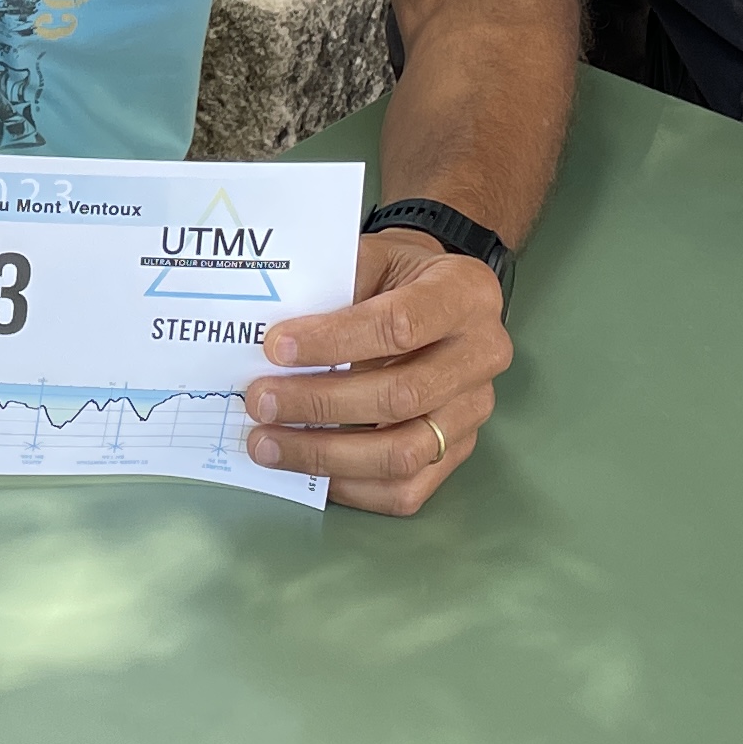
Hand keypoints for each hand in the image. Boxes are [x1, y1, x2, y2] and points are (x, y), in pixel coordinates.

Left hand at [242, 229, 511, 513]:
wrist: (441, 297)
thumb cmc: (399, 276)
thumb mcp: (374, 254)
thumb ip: (334, 285)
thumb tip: (271, 339)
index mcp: (465, 294)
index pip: (399, 326)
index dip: (333, 341)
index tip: (275, 347)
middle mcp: (481, 355)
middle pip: (401, 397)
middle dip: (320, 404)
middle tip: (261, 401)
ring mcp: (473, 410)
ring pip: (403, 453)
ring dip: (325, 454)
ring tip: (267, 443)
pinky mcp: (458, 450)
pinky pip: (406, 489)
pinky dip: (349, 486)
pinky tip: (304, 469)